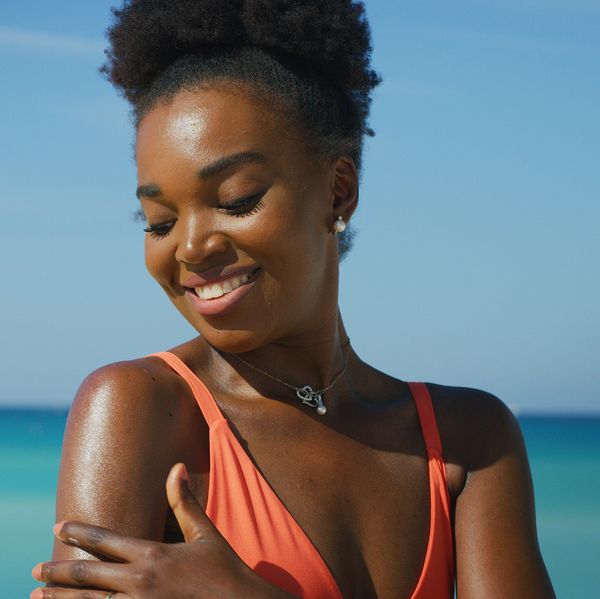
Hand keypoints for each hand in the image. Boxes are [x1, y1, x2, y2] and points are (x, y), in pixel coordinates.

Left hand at [31, 463, 292, 598]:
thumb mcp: (205, 533)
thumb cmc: (224, 569)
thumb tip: (177, 466)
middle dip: (58, 572)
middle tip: (34, 570)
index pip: (106, 541)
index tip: (58, 526)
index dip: (79, 533)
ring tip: (38, 598)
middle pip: (88, 576)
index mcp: (153, 554)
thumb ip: (185, 501)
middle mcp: (140, 581)